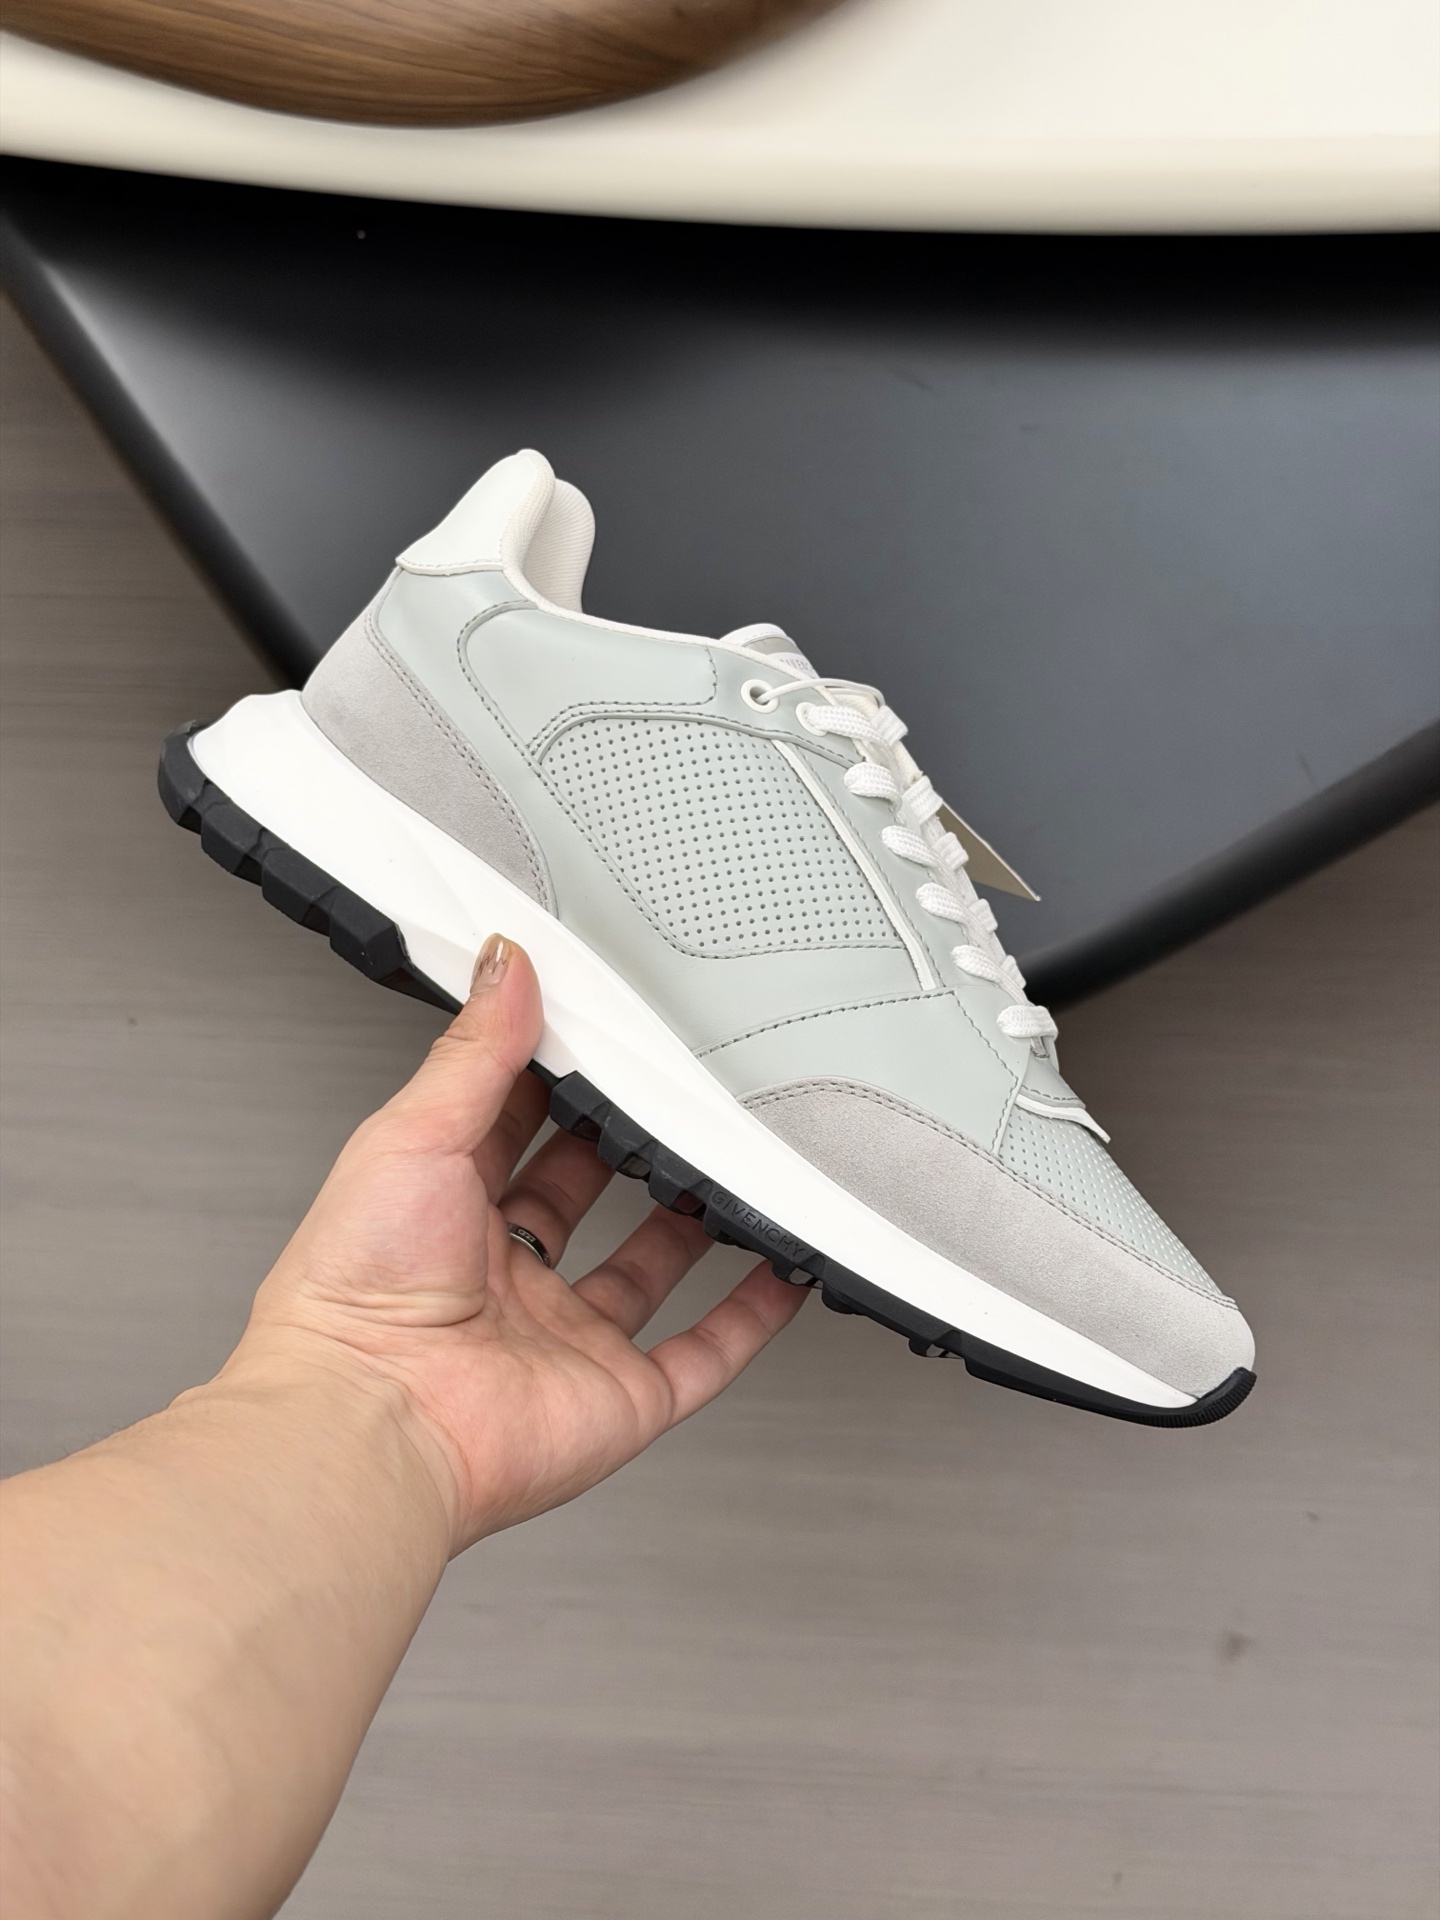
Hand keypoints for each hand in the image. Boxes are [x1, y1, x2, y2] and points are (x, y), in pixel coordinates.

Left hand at [239, 935, 807, 1552]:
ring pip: (649, 1269)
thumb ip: (473, 1052)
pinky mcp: (619, 1397)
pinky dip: (753, 1314)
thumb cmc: (351, 1297)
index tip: (599, 1030)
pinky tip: (783, 1270)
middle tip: (673, 1086)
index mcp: (441, 1213)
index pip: (512, 1126)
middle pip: (582, 1196)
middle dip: (625, 1142)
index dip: (554, 1078)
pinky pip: (704, 1353)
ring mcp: (565, 1339)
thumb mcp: (411, 1135)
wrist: (370, 1425)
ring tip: (734, 1162)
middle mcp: (503, 1280)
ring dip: (693, 1219)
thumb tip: (504, 965)